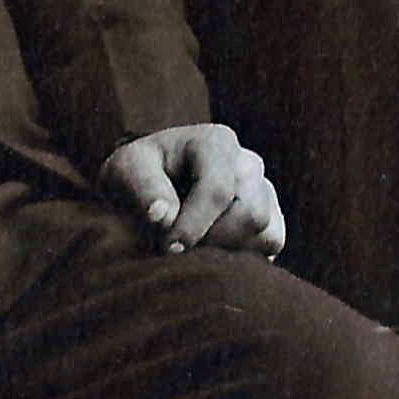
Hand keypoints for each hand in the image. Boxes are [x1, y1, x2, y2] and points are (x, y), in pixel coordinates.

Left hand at [104, 123, 284, 255]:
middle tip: (176, 246)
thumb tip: (164, 217)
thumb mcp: (125, 171)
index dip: (193, 226)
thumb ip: (143, 189)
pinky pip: (271, 245)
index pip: (218, 191)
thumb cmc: (136, 176)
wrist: (146, 190)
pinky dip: (243, 257)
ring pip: (267, 234)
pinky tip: (211, 250)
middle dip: (212, 240)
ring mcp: (265, 191)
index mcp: (215, 142)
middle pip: (250, 215)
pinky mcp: (272, 219)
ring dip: (227, 250)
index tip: (168, 248)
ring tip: (192, 245)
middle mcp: (247, 163)